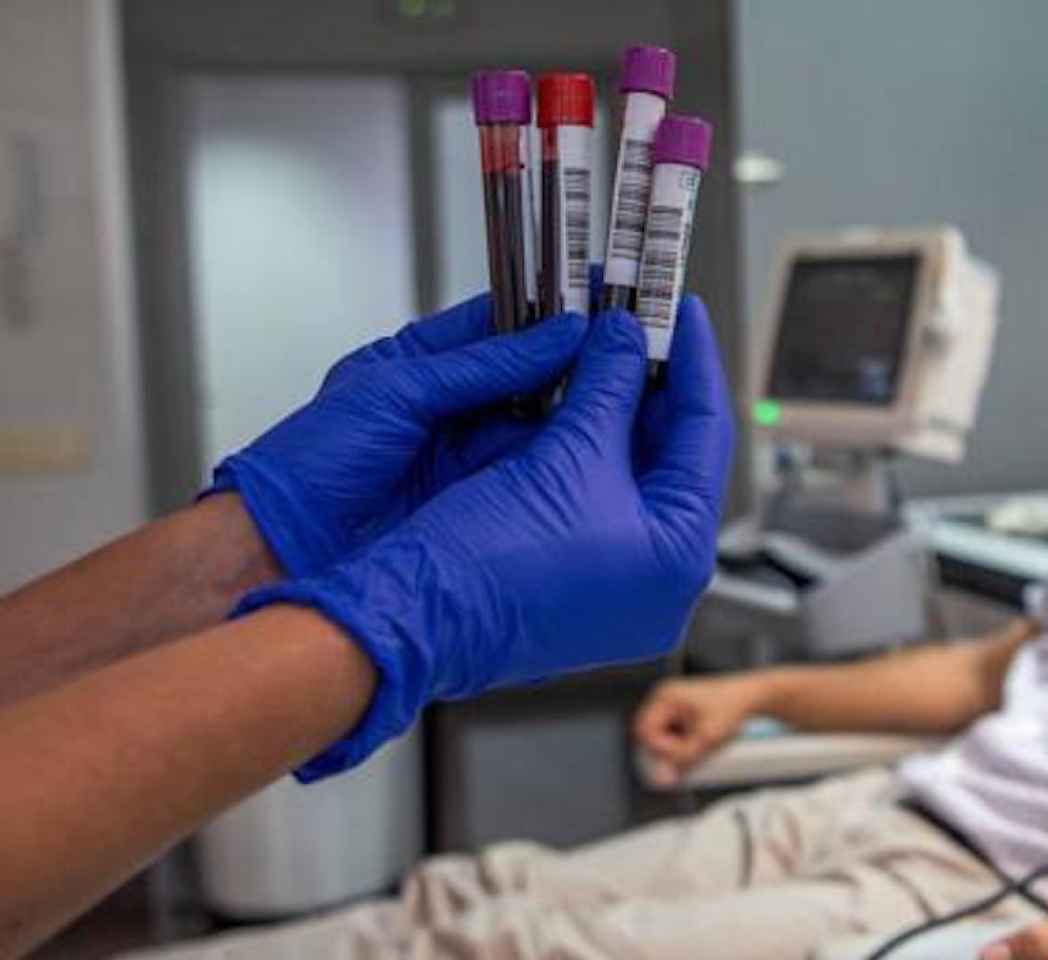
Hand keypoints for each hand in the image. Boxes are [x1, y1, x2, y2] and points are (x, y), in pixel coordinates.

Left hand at [209, 294, 586, 576]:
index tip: (596, 299)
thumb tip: (553, 336)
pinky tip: (593, 452)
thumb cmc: (306, 469)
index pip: (497, 325)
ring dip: (574, 415)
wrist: (277, 554)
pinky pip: (530, 478)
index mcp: (416, 368)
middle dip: (572, 365)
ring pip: (536, 427)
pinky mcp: (477, 509)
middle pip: (526, 378)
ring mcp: (463, 463)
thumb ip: (480, 366)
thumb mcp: (396, 395)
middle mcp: (446, 413)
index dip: (547, 312)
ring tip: (623, 397)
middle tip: (627, 351)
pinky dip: (561, 465)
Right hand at [241, 299, 734, 778]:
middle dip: (652, 384)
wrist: (405, 618)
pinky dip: (588, 447)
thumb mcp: (565, 453)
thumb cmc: (485, 562)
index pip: (707, 435)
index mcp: (681, 555)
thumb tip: (623, 339)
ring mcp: (620, 587)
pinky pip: (598, 497)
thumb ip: (608, 384)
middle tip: (639, 324)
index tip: (681, 312)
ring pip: (632, 473)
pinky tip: (573, 401)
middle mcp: (662, 581)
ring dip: (616, 410)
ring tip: (605, 349)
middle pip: (674, 454)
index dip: (694, 361)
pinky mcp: (578, 581)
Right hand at [633, 674, 770, 785]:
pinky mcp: (681, 711)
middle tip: (691, 755)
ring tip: (700, 747)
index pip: (644, 731)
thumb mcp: (706, 738)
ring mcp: (672, 703)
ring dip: (675, 748)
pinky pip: (671, 734)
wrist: (751, 696)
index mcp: (665, 697)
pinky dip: (682, 743)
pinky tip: (700, 744)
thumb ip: (683, 760)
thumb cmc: (731, 708)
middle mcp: (664, 697)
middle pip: (650, 735)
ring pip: (661, 737)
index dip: (659, 750)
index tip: (680, 759)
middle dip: (667, 750)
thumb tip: (662, 780)